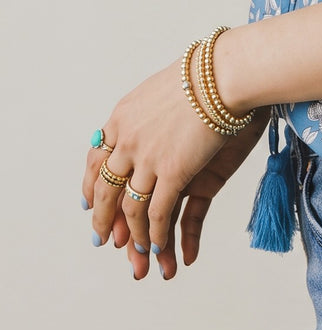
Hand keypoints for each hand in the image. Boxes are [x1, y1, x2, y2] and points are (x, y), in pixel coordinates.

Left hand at [83, 54, 266, 279]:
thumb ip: (155, 109)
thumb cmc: (207, 74)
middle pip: (106, 189)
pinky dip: (157, 234)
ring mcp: (147, 158)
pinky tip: (160, 249)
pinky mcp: (173, 171)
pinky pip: (158, 212)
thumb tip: (157, 115)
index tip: (88, 202)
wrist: (225, 73)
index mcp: (122, 117)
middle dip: (103, 219)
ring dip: (134, 236)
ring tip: (138, 256)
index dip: (91, 184)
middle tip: (104, 240)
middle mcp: (126, 140)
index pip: (96, 158)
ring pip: (131, 208)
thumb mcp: (167, 87)